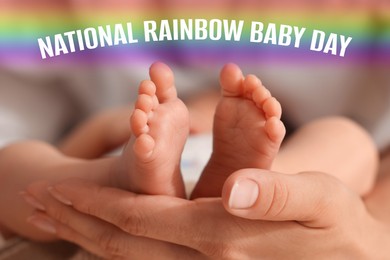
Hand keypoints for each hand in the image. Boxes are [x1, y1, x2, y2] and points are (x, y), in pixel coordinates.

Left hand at [25, 169, 389, 258]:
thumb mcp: (318, 201)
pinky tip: (107, 231)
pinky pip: (153, 258)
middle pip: (121, 241)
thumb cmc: (339, 228)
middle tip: (37, 201)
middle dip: (76, 220)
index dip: (93, 204)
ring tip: (58, 214)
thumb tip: (233, 190)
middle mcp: (204, 256)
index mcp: (219, 236)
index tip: (55, 188)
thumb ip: (274, 196)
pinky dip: (120, 243)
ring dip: (89, 232)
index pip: (138, 220)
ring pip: (131, 254)